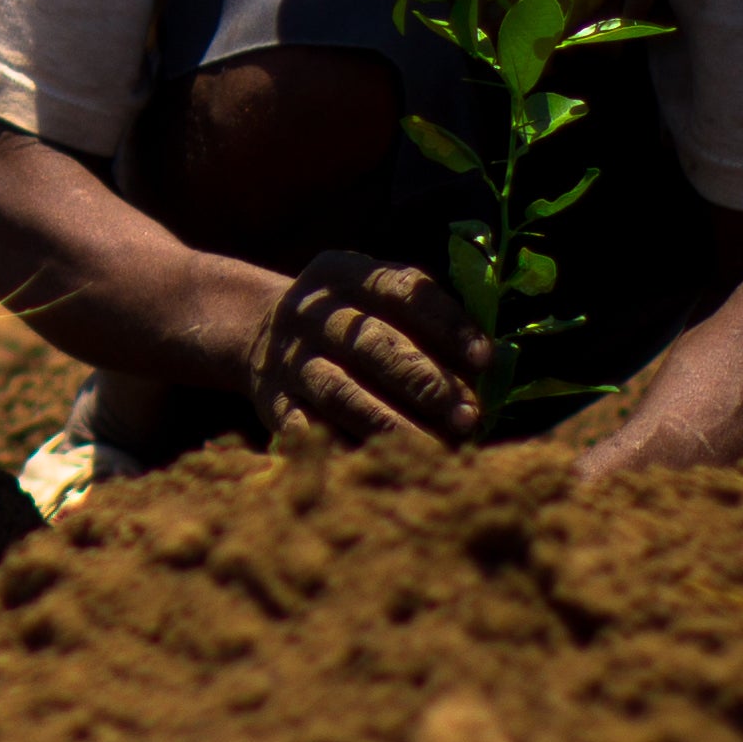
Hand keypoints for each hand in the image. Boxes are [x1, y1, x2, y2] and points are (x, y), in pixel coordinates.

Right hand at [260, 248, 488, 448]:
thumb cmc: (347, 318)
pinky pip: (307, 431)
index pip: (402, 290)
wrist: (256, 331)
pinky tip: (383, 467)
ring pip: (343, 393)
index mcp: (343, 274)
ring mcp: (289, 361)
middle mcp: (312, 314)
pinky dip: (343, 449)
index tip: (484, 358)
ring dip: (393, 423)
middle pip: (372, 346)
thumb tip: (486, 365)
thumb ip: (423, 316)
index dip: (446, 323)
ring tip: (439, 449)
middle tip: (470, 416)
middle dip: (426, 382)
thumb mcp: (371, 294)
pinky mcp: (272, 403)